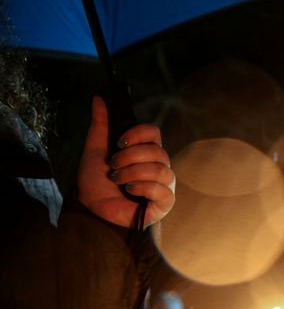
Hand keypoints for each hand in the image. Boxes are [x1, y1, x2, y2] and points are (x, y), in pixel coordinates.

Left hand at [77, 96, 175, 227]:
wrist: (93, 210)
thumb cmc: (96, 183)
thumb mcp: (95, 150)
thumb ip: (100, 125)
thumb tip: (99, 98)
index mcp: (145, 152)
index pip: (154, 133)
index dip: (137, 134)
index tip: (119, 143)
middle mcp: (159, 166)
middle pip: (157, 151)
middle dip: (130, 157)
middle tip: (113, 165)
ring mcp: (164, 184)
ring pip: (160, 169)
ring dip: (133, 172)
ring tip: (117, 179)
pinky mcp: (165, 202)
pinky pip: (162, 189)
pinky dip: (142, 187)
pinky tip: (129, 190)